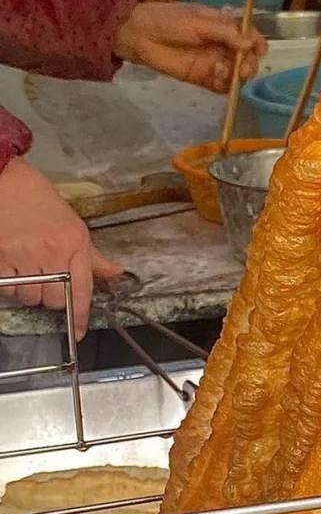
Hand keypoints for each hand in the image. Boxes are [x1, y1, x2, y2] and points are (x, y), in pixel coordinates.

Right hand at [0, 158, 122, 339]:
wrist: (6, 181)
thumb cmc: (41, 202)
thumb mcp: (74, 226)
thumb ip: (92, 256)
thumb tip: (117, 273)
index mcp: (74, 243)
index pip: (82, 288)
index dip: (80, 314)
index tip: (79, 331)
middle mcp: (51, 251)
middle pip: (54, 299)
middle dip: (52, 298)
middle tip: (48, 281)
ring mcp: (23, 255)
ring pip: (30, 297)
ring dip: (30, 292)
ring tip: (29, 271)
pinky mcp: (0, 257)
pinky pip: (8, 289)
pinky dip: (11, 286)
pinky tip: (14, 269)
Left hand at [113, 2, 267, 94]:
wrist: (139, 35)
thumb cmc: (168, 20)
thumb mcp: (198, 21)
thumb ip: (224, 33)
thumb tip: (250, 43)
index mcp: (223, 26)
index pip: (249, 36)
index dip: (257, 43)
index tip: (259, 50)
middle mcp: (222, 45)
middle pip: (246, 58)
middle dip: (249, 63)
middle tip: (242, 68)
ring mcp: (213, 63)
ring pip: (236, 74)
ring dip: (237, 75)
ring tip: (223, 71)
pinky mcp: (203, 79)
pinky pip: (221, 86)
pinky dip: (224, 85)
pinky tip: (216, 77)